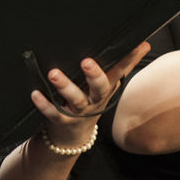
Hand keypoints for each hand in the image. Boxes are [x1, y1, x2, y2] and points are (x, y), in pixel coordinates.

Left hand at [31, 42, 150, 146]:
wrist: (72, 135)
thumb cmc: (88, 101)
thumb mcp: (104, 85)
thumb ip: (119, 65)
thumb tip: (144, 43)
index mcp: (105, 89)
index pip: (120, 71)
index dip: (130, 59)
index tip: (139, 45)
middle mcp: (95, 100)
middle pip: (100, 88)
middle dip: (94, 75)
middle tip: (86, 61)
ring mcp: (79, 112)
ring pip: (75, 100)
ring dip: (65, 86)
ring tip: (53, 73)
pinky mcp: (62, 120)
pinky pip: (53, 113)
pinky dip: (44, 104)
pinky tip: (35, 93)